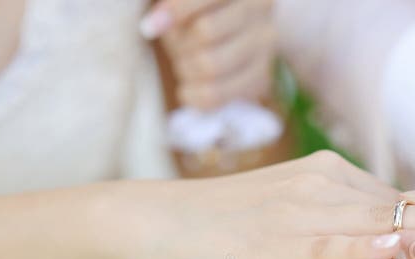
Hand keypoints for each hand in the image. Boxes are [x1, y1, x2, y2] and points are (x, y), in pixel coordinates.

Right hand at [104, 151, 414, 258]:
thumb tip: (400, 258)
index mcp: (331, 183)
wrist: (155, 222)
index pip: (404, 199)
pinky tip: (400, 247)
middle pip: (405, 203)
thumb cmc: (224, 232)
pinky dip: (366, 245)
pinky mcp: (277, 239)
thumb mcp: (297, 238)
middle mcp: (325, 187)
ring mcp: (302, 210)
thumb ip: (350, 246)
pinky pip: (331, 241)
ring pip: (380, 217)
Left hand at [141, 0, 274, 108]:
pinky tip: (188, 89)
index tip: (148, 28)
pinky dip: (192, 95)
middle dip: (180, 44)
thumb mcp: (184, 1)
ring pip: (210, 65)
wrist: (232, 33)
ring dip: (185, 68)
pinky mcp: (262, 78)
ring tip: (184, 65)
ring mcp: (266, 46)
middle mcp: (261, 9)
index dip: (177, 11)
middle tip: (175, 47)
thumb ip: (173, 5)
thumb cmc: (196, 11)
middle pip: (206, 32)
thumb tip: (153, 26)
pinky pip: (216, 95)